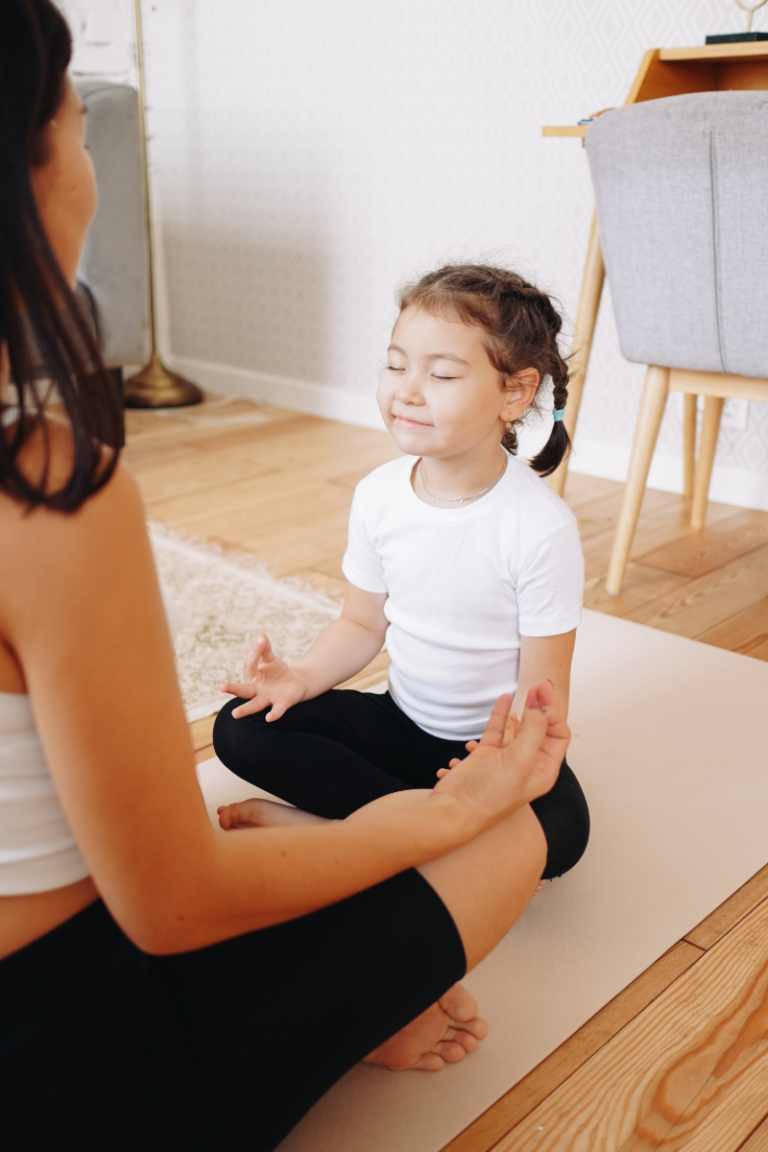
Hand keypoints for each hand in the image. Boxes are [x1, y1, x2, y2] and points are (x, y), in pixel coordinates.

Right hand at [220, 633, 309, 720]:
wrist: (295, 683)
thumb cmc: (277, 671)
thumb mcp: (270, 658)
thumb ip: (265, 648)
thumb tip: (260, 635)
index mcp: (252, 677)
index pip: (249, 665)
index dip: (255, 651)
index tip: (260, 640)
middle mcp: (256, 690)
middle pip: (243, 690)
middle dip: (232, 688)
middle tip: (221, 687)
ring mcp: (267, 698)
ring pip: (254, 705)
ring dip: (245, 709)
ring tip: (235, 714)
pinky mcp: (281, 704)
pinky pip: (276, 710)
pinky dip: (273, 714)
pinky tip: (269, 718)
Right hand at [433, 682, 568, 823]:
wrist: (453, 809)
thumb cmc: (489, 795)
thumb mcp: (520, 760)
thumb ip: (534, 730)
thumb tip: (540, 705)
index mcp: (543, 770)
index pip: (557, 734)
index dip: (553, 712)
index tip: (543, 692)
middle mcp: (528, 764)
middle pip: (542, 728)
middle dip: (543, 706)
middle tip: (540, 684)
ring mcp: (506, 759)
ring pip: (520, 727)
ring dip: (524, 709)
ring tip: (527, 690)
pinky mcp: (486, 755)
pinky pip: (498, 729)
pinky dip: (501, 714)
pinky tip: (504, 699)